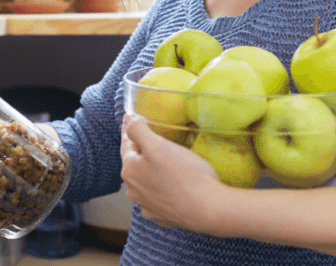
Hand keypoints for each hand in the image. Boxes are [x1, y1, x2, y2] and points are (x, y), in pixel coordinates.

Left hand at [120, 114, 223, 231]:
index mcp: (130, 171)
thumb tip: (128, 121)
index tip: (129, 118)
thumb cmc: (185, 174)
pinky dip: (161, 189)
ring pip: (146, 182)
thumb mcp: (158, 145)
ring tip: (160, 162)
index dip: (128, 129)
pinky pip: (159, 197)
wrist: (209, 209)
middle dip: (139, 151)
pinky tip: (169, 185)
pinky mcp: (164, 217)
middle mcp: (134, 191)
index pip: (126, 144)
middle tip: (146, 138)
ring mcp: (148, 206)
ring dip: (150, 171)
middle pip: (135, 164)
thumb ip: (138, 130)